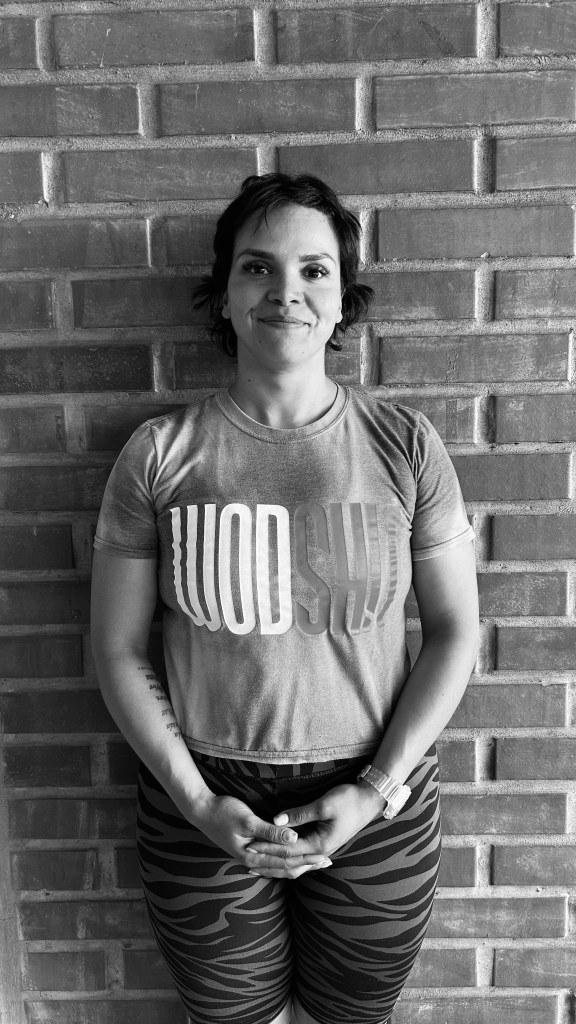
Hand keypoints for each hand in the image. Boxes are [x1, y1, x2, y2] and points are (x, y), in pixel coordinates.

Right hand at [190, 792, 333, 878]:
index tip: (325, 856)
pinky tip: (290, 860)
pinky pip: (271, 861)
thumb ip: (270, 831)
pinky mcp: (248, 850)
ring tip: (314, 863)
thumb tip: (294, 837)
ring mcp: (250, 857)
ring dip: (297, 864)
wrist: (201, 811)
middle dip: (306, 865)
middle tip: (326, 862)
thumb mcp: (247, 820)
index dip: (307, 858)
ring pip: (278, 867)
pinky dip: (284, 861)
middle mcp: (253, 861)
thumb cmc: (223, 813)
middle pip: (285, 867)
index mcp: (254, 855)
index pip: (287, 860)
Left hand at [245, 782, 385, 873]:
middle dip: (267, 859)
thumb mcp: (323, 805)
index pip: (286, 849)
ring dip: (275, 861)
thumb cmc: (348, 800)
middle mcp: (320, 852)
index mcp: (320, 845)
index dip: (267, 847)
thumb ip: (299, 814)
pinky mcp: (322, 842)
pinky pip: (300, 854)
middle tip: (246, 857)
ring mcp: (322, 849)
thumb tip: (276, 821)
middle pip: (288, 860)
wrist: (370, 800)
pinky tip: (278, 856)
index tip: (249, 844)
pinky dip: (287, 856)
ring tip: (257, 864)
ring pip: (294, 860)